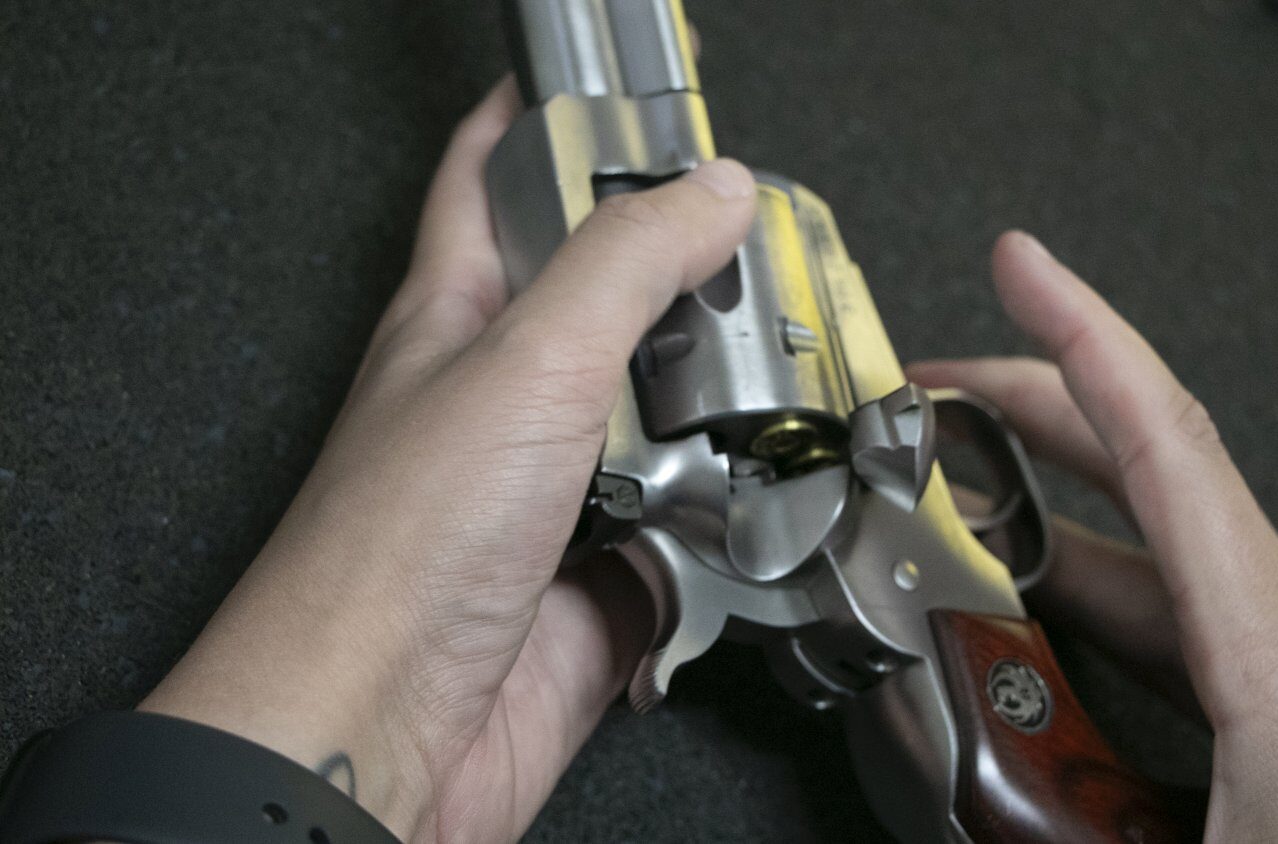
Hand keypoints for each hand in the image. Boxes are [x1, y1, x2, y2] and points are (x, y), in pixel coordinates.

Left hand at [137, 78, 757, 841]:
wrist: (385, 735)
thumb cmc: (396, 552)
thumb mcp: (523, 364)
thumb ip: (626, 265)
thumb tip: (713, 191)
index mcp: (462, 318)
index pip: (492, 182)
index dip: (541, 123)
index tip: (613, 95)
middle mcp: (510, 401)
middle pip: (610, 306)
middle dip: (686, 283)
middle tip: (755, 263)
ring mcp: (558, 494)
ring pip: (665, 423)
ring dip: (721, 420)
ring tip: (770, 400)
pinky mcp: (604, 579)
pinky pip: (693, 535)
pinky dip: (730, 531)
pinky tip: (749, 518)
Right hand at [908, 232, 1277, 840]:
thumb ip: (1058, 832)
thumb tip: (960, 812)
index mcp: (1270, 644)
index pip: (1164, 445)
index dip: (1082, 338)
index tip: (1023, 264)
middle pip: (1147, 460)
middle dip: (1034, 396)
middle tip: (936, 382)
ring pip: (1153, 534)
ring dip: (1053, 495)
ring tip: (959, 492)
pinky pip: (1172, 591)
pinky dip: (1091, 567)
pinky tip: (1042, 599)